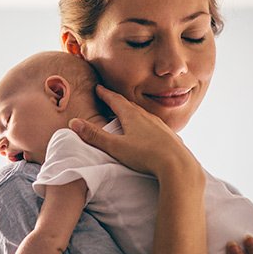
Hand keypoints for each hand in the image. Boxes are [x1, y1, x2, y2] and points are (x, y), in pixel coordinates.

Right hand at [69, 85, 200, 178]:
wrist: (178, 165)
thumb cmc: (145, 155)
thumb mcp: (115, 146)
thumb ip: (95, 136)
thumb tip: (74, 123)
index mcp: (132, 116)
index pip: (115, 100)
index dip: (105, 94)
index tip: (99, 88)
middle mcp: (147, 117)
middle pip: (130, 105)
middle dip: (118, 102)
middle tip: (110, 99)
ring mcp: (160, 126)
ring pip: (143, 115)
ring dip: (133, 113)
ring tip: (127, 116)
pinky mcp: (169, 136)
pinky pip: (154, 126)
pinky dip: (146, 125)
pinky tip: (147, 132)